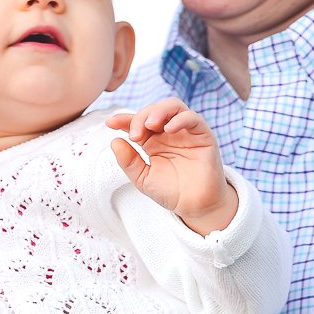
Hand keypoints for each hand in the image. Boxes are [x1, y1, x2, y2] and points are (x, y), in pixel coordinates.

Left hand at [107, 100, 238, 234]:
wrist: (194, 207)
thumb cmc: (171, 192)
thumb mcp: (143, 178)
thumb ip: (128, 161)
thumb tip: (114, 141)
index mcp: (152, 140)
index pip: (137, 122)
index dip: (123, 119)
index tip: (110, 123)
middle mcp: (168, 133)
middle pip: (153, 110)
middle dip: (140, 117)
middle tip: (135, 135)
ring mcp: (186, 132)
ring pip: (173, 106)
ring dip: (159, 111)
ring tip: (150, 125)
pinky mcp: (203, 135)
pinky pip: (193, 118)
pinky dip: (180, 119)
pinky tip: (169, 128)